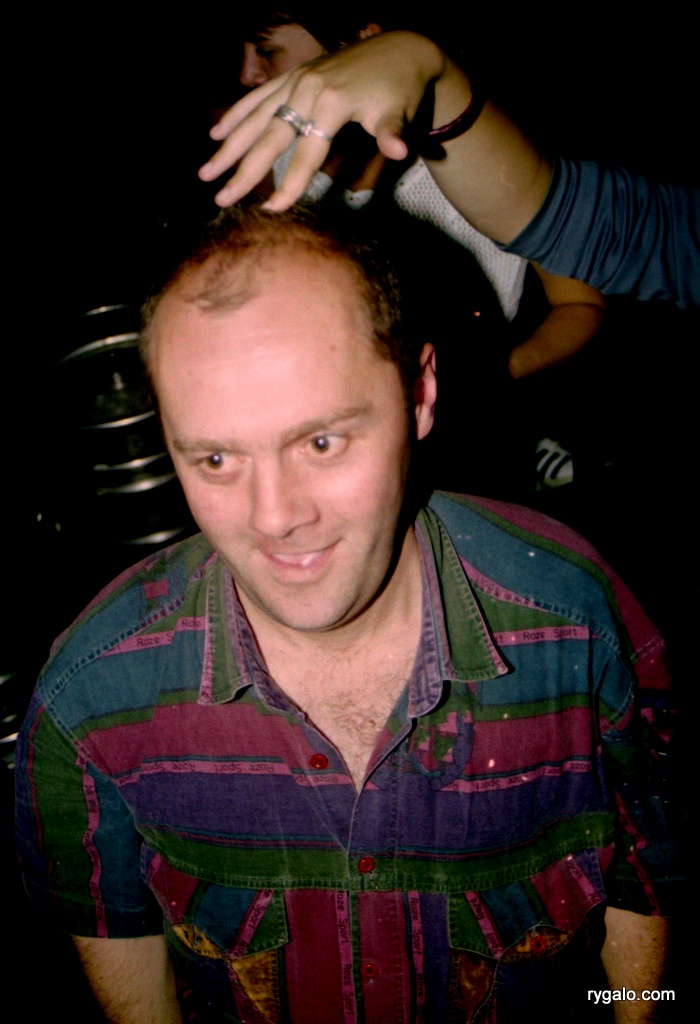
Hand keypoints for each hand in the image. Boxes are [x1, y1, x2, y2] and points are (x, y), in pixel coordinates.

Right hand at [198, 32, 447, 209]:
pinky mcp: (293, 75)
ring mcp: (295, 81)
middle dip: (243, 171)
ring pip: (255, 118)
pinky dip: (236, 114)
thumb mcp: (398, 111)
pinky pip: (257, 97)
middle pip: (269, 138)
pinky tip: (216, 134)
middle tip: (221, 198)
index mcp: (330, 103)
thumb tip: (399, 151)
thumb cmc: (398, 88)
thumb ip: (391, 133)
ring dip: (229, 146)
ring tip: (206, 172)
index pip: (305, 153)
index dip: (289, 183)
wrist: (399, 49)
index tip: (271, 209)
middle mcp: (306, 90)